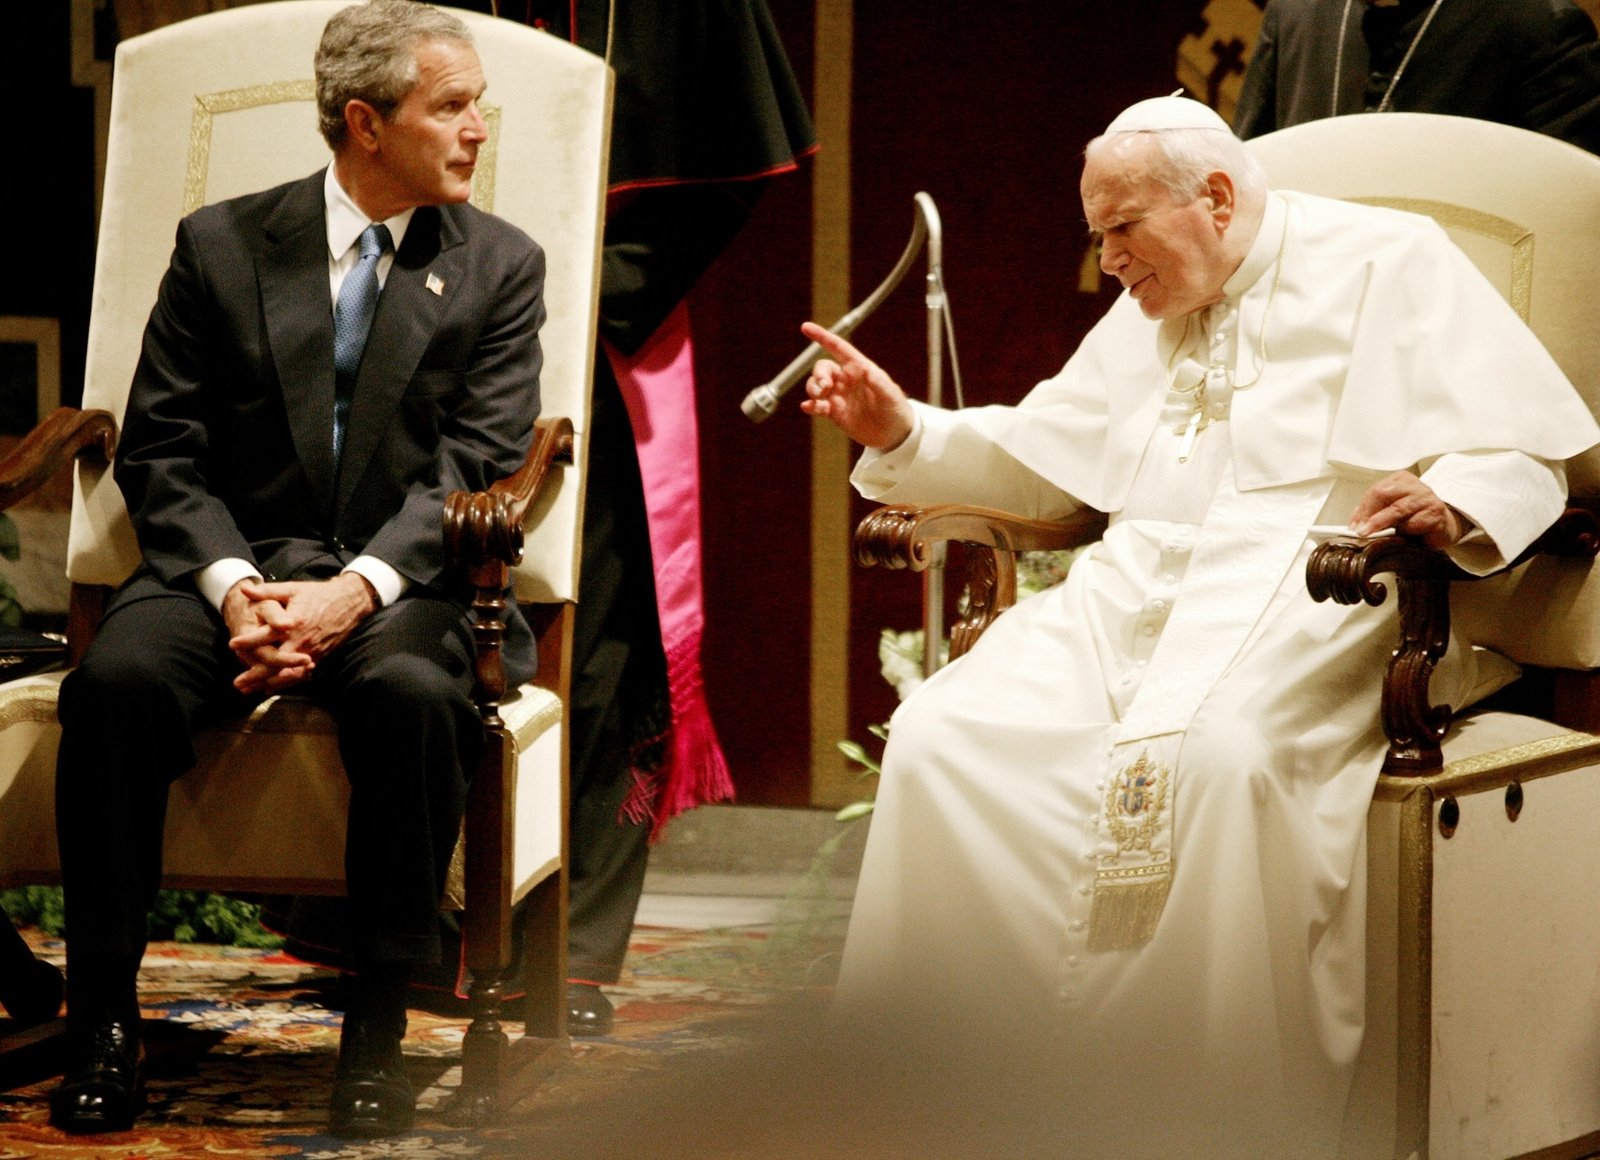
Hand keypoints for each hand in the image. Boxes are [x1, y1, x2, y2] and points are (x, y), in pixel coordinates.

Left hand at [224, 573, 377, 693]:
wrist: (349, 602)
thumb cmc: (318, 594)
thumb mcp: (292, 589)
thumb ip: (267, 592)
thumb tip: (244, 591)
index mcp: (293, 622)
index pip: (266, 635)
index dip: (248, 641)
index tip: (232, 645)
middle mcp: (302, 640)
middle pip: (276, 662)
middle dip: (256, 674)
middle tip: (238, 683)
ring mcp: (311, 651)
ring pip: (288, 673)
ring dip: (269, 683)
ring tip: (251, 690)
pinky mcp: (319, 656)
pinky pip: (300, 674)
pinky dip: (285, 683)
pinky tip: (271, 688)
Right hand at [797, 322, 915, 450]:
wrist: (895, 434)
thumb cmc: (896, 409)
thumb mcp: (890, 395)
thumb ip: (879, 383)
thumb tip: (866, 370)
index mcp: (859, 368)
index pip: (838, 348)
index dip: (822, 337)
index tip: (806, 327)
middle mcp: (847, 380)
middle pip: (823, 368)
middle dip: (818, 375)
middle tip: (825, 388)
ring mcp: (839, 396)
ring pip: (816, 386)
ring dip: (812, 389)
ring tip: (820, 398)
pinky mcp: (835, 413)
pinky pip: (817, 406)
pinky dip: (810, 406)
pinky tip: (808, 407)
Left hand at [1347, 470, 1465, 549]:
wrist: (1443, 526)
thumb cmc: (1415, 518)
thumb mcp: (1391, 512)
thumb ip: (1373, 513)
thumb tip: (1354, 522)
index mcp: (1400, 480)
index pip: (1375, 491)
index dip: (1362, 509)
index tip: (1353, 525)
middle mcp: (1414, 485)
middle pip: (1383, 495)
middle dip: (1368, 514)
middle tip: (1360, 530)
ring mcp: (1426, 496)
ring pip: (1397, 508)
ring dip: (1380, 522)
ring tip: (1369, 532)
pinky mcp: (1436, 512)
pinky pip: (1414, 522)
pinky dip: (1405, 530)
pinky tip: (1403, 535)